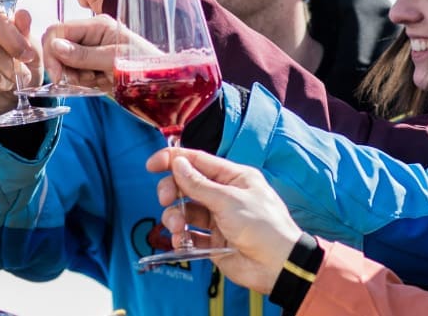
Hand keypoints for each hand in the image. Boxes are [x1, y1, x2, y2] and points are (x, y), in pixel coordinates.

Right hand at [41, 16, 152, 96]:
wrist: (163, 84)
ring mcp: (92, 51)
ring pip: (65, 64)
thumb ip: (83, 55)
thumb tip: (54, 46)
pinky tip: (99, 83)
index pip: (58, 31)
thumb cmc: (145, 66)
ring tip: (98, 81)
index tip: (58, 76)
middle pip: (58, 48)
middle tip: (82, 81)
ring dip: (76, 77)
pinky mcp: (93, 66)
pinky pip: (76, 74)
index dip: (52, 52)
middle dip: (65, 67)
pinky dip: (83, 83)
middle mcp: (91, 35)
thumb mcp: (113, 60)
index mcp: (96, 25)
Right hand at [147, 148, 302, 294]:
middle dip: (171, 191)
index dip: (173, 160)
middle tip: (165, 200)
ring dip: (174, 217)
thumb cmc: (263, 227)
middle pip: (187, 186)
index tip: (150, 165)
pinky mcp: (213, 242)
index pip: (198, 161)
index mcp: (234, 178)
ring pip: (185, 211)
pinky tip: (181, 241)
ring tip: (178, 228)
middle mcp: (224, 196)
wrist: (277, 266)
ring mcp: (218, 219)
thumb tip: (178, 163)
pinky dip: (181, 237)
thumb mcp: (229, 200)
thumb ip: (199, 184)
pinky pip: (189, 235)